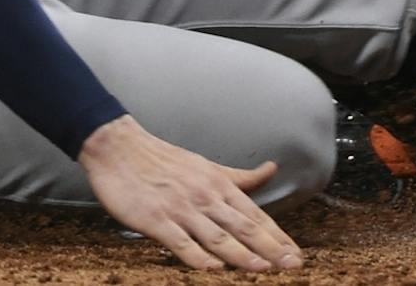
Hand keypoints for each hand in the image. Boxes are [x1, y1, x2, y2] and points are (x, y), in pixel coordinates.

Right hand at [79, 115, 302, 271]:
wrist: (119, 148)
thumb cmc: (164, 160)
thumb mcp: (208, 166)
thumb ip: (240, 177)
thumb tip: (272, 169)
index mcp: (219, 185)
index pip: (255, 215)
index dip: (277, 236)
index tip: (295, 254)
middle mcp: (205, 197)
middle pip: (243, 227)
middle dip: (270, 248)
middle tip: (292, 264)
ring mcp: (181, 209)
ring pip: (217, 236)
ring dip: (241, 254)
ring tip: (262, 268)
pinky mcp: (155, 219)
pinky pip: (180, 242)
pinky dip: (197, 256)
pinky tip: (213, 268)